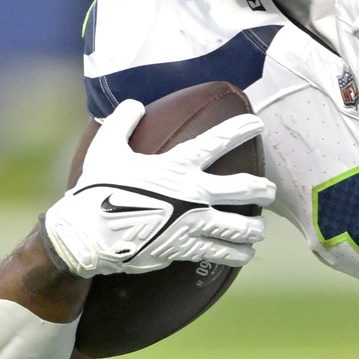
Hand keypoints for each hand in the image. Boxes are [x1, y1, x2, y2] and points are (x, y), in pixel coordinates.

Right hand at [40, 99, 275, 277]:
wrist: (88, 234)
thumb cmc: (96, 189)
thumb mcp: (106, 149)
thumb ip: (122, 122)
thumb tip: (134, 104)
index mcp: (177, 167)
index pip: (216, 142)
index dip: (239, 130)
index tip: (259, 124)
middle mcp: (193, 194)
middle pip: (243, 189)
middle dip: (262, 189)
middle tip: (270, 191)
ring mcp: (193, 224)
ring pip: (240, 227)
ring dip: (254, 228)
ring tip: (259, 230)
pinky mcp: (187, 248)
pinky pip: (222, 253)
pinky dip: (237, 254)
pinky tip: (245, 254)